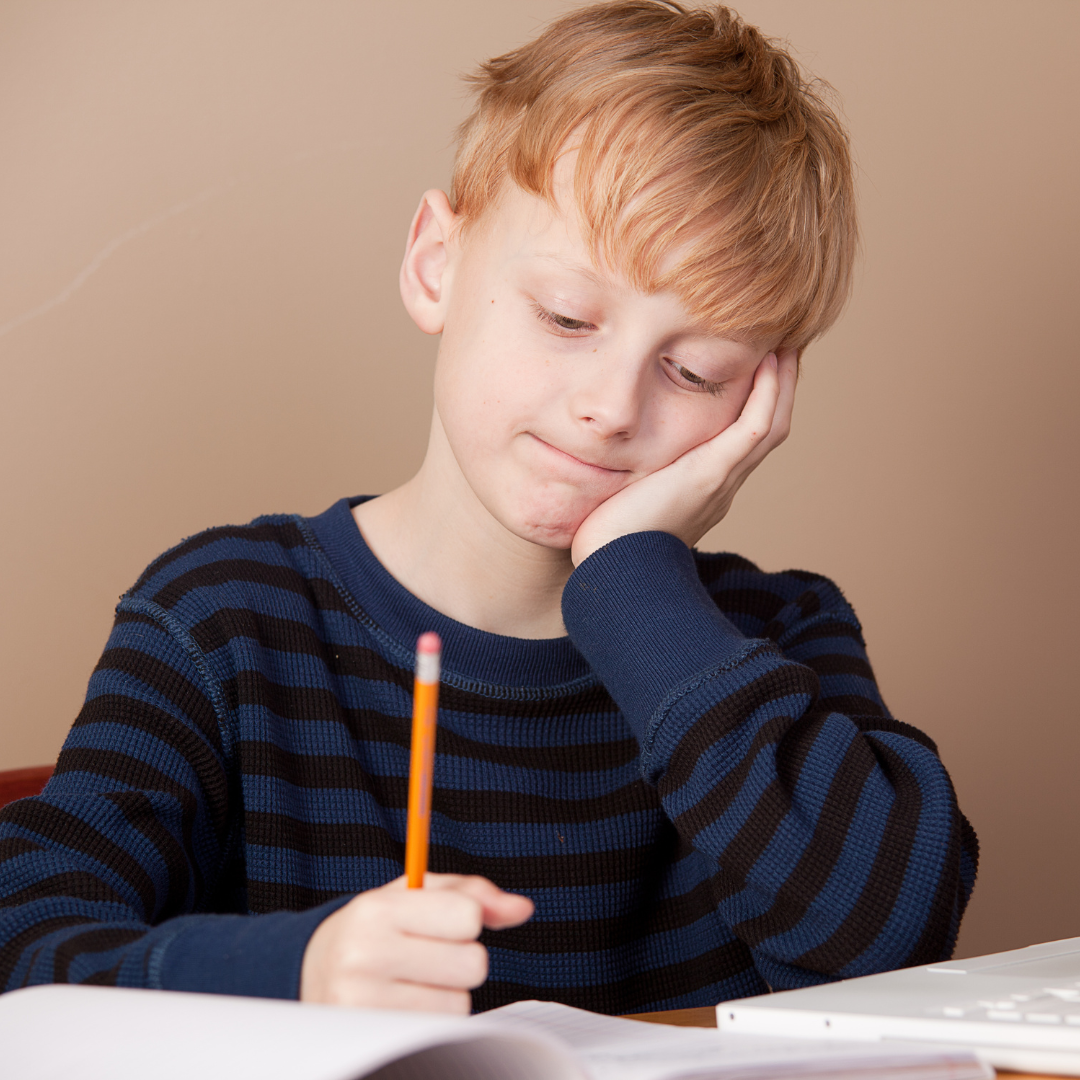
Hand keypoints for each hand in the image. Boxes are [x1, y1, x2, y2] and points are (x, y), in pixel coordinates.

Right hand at [299, 874, 533, 1012]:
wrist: (312, 973)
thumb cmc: (377, 928)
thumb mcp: (415, 896)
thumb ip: (472, 894)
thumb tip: (522, 909)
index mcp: (377, 910)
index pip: (466, 915)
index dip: (465, 919)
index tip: (441, 922)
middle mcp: (365, 956)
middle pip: (472, 964)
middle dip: (460, 959)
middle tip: (426, 955)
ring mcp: (363, 1006)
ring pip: (460, 1003)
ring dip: (447, 994)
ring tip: (412, 982)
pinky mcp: (372, 1039)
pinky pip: (441, 1032)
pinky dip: (434, 1020)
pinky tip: (406, 1005)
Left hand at [570, 348, 797, 565]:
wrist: (610, 576)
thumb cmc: (604, 545)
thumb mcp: (620, 499)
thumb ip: (625, 477)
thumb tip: (604, 457)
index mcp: (704, 491)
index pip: (742, 439)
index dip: (754, 403)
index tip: (755, 368)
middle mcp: (722, 486)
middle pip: (767, 429)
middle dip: (777, 388)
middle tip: (784, 347)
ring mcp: (721, 482)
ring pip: (769, 425)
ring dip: (781, 383)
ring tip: (786, 343)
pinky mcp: (710, 476)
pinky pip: (754, 429)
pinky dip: (767, 395)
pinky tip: (770, 363)